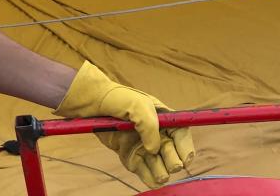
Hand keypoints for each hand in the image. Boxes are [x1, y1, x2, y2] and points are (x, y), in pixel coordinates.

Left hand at [54, 61, 194, 186]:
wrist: (93, 105)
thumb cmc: (117, 99)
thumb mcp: (137, 105)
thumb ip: (149, 125)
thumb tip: (154, 149)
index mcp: (163, 118)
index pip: (182, 135)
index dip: (186, 148)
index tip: (184, 158)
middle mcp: (156, 134)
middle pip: (173, 154)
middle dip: (174, 161)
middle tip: (166, 162)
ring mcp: (144, 147)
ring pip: (161, 166)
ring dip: (162, 172)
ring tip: (157, 172)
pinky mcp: (132, 157)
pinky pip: (145, 173)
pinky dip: (150, 179)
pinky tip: (152, 180)